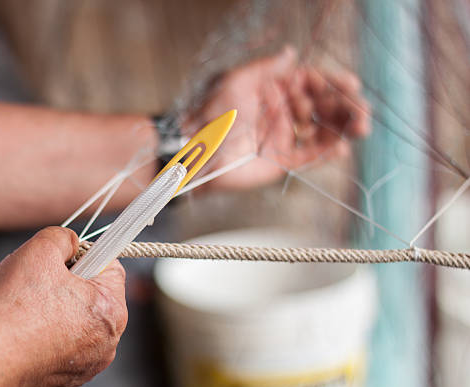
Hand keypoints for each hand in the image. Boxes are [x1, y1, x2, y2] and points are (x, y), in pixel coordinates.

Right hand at [0, 227, 127, 386]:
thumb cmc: (12, 307)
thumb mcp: (41, 249)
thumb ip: (64, 238)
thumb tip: (70, 242)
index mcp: (111, 311)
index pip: (110, 267)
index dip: (85, 255)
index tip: (62, 258)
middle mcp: (106, 344)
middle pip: (94, 297)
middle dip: (69, 284)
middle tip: (39, 282)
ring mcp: (85, 367)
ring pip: (75, 323)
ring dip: (55, 311)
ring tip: (26, 308)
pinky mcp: (62, 382)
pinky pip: (59, 348)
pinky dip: (44, 338)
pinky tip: (22, 332)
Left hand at [184, 46, 370, 190]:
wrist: (198, 152)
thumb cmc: (212, 114)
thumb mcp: (237, 81)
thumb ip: (267, 69)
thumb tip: (291, 52)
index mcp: (272, 89)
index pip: (311, 82)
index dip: (333, 83)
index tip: (352, 85)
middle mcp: (282, 111)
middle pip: (321, 106)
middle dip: (345, 107)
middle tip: (362, 112)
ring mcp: (283, 136)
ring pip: (321, 130)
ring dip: (343, 129)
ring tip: (360, 128)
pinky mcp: (282, 161)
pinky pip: (310, 156)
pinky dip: (327, 153)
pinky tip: (343, 148)